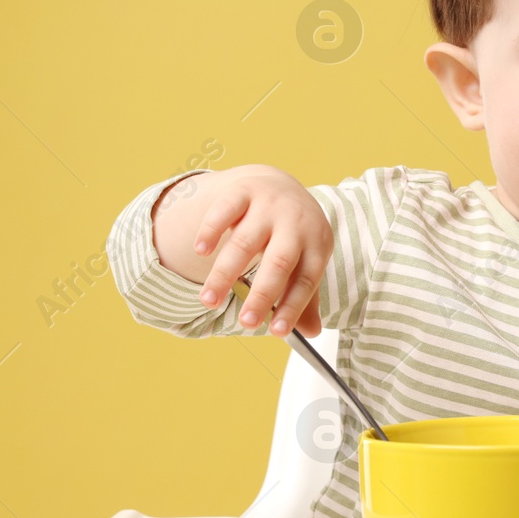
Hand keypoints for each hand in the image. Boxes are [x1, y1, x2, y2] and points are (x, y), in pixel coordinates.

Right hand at [188, 165, 332, 335]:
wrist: (280, 185)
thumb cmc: (292, 235)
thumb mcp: (306, 260)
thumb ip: (305, 297)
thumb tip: (311, 333)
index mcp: (317, 243)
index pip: (306, 280)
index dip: (293, 306)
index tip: (278, 332)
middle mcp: (295, 222)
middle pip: (279, 262)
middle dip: (262, 294)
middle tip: (246, 322)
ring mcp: (268, 205)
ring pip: (245, 241)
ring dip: (225, 273)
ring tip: (209, 301)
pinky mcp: (243, 191)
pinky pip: (225, 210)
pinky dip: (211, 230)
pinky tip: (201, 252)